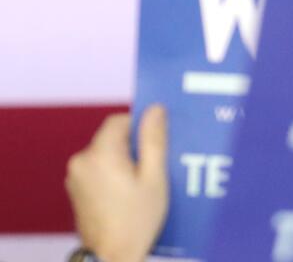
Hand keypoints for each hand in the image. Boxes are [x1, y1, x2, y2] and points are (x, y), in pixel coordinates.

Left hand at [65, 105, 169, 261]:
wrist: (112, 256)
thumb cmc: (137, 220)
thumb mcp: (155, 177)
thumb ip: (154, 139)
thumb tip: (155, 109)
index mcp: (100, 154)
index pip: (119, 120)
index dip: (139, 127)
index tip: (155, 146)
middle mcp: (81, 161)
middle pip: (111, 138)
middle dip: (133, 147)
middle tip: (152, 168)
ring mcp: (75, 177)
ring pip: (105, 153)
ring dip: (122, 161)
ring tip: (140, 184)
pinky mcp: (75, 190)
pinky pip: (97, 169)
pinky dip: (111, 174)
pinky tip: (127, 193)